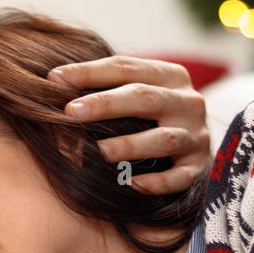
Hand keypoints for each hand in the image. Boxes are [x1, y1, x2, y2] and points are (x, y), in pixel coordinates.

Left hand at [49, 55, 208, 193]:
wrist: (194, 147)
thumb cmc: (151, 118)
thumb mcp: (137, 94)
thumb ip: (106, 88)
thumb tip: (53, 83)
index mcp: (170, 76)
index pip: (126, 68)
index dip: (89, 72)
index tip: (55, 79)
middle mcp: (188, 102)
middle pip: (145, 98)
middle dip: (106, 104)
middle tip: (71, 112)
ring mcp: (197, 135)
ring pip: (164, 138)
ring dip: (131, 145)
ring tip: (100, 151)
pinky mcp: (200, 166)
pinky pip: (180, 177)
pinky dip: (158, 182)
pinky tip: (134, 184)